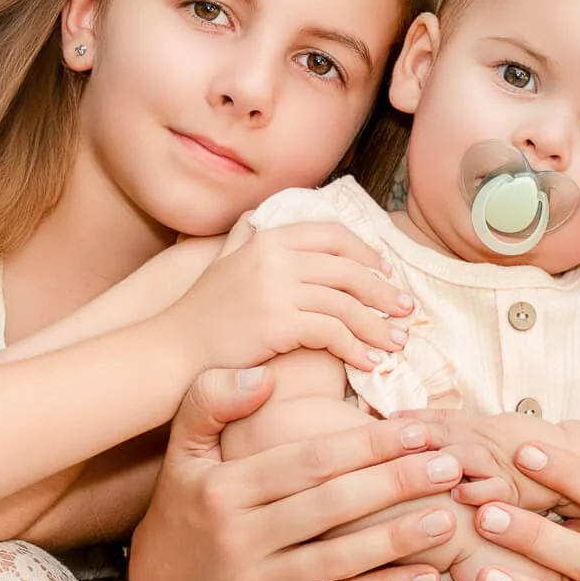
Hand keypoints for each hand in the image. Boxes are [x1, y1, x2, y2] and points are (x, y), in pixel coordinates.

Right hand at [127, 366, 470, 580]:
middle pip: (331, 507)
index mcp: (225, 489)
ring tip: (446, 517)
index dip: (367, 444)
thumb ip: (212, 399)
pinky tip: (425, 576)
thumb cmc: (186, 502)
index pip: (309, 462)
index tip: (417, 428)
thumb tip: (262, 376)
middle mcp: (239, 538)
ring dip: (398, 538)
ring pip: (338, 561)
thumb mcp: (184, 446)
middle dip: (395, 484)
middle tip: (449, 465)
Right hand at [171, 219, 412, 373]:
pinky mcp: (278, 322)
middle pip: (348, 269)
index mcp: (269, 239)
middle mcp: (275, 257)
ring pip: (346, 303)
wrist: (172, 350)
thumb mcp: (224, 263)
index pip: (333, 235)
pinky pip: (333, 332)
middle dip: (384, 291)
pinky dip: (357, 348)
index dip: (366, 253)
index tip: (386, 273)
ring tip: (398, 343)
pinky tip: (369, 363)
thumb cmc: (202, 314)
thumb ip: (245, 239)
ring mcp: (277, 288)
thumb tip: (259, 217)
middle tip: (407, 311)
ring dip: (378, 325)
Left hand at [396, 410, 563, 511]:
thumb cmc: (519, 444)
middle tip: (386, 441)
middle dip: (417, 437)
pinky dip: (478, 492)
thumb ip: (449, 425)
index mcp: (474, 425)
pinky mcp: (514, 489)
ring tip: (414, 466)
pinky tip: (458, 497)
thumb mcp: (483, 426)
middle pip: (446, 435)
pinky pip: (495, 490)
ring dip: (440, 460)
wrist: (568, 457)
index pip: (440, 418)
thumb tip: (404, 421)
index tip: (383, 420)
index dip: (413, 418)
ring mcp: (498, 464)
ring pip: (466, 457)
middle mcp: (483, 441)